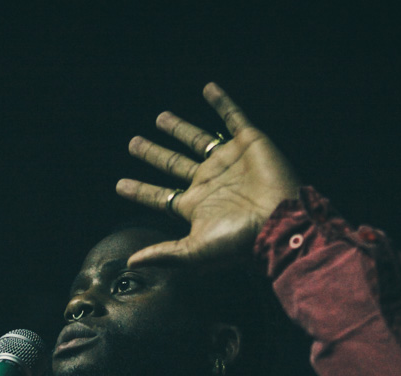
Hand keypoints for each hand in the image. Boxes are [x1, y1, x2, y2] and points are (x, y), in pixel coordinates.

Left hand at [116, 82, 300, 268]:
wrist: (279, 219)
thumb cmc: (239, 240)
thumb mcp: (195, 250)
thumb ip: (163, 253)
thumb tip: (132, 262)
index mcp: (195, 204)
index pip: (159, 196)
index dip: (140, 191)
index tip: (120, 185)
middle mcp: (209, 181)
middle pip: (173, 164)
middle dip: (153, 154)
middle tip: (133, 143)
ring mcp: (227, 161)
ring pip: (197, 140)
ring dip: (178, 128)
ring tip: (159, 118)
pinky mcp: (249, 143)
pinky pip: (233, 117)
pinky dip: (222, 102)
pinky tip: (208, 88)